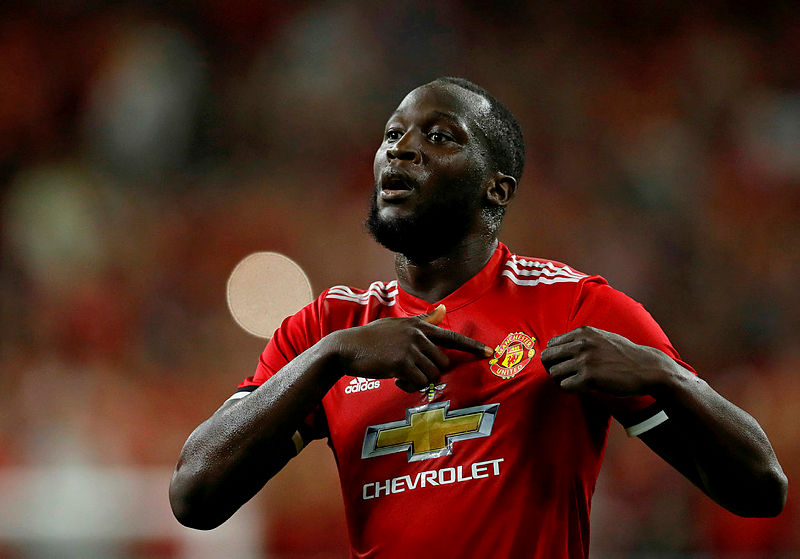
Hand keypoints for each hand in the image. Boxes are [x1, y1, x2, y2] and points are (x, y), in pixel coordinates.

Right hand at [330, 304, 492, 391]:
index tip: (490, 352)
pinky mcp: (401, 362)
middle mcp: (418, 335)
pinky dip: (408, 385)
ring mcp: (410, 348)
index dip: (473, 346)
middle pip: (443, 363)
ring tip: (400, 372)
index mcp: (419, 325)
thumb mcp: (398, 325)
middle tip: (410, 370)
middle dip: (430, 371)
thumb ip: (423, 321)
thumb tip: (443, 309)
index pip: (453, 337)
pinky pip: (418, 382)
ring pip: (432, 374)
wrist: (346, 348)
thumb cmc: (373, 338)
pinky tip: (395, 378)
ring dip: (418, 379)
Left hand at [540, 326, 676, 395]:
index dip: (555, 357)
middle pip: (547, 358)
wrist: (648, 368)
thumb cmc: (625, 355)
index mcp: (582, 332)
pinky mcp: (589, 378)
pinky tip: (582, 388)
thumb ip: (581, 339)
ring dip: (562, 381)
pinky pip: (565, 386)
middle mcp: (581, 343)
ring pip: (554, 373)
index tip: (564, 365)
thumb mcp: (602, 337)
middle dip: (552, 369)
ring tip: (575, 383)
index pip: (551, 344)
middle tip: (565, 376)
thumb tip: (558, 345)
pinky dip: (570, 389)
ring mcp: (585, 360)